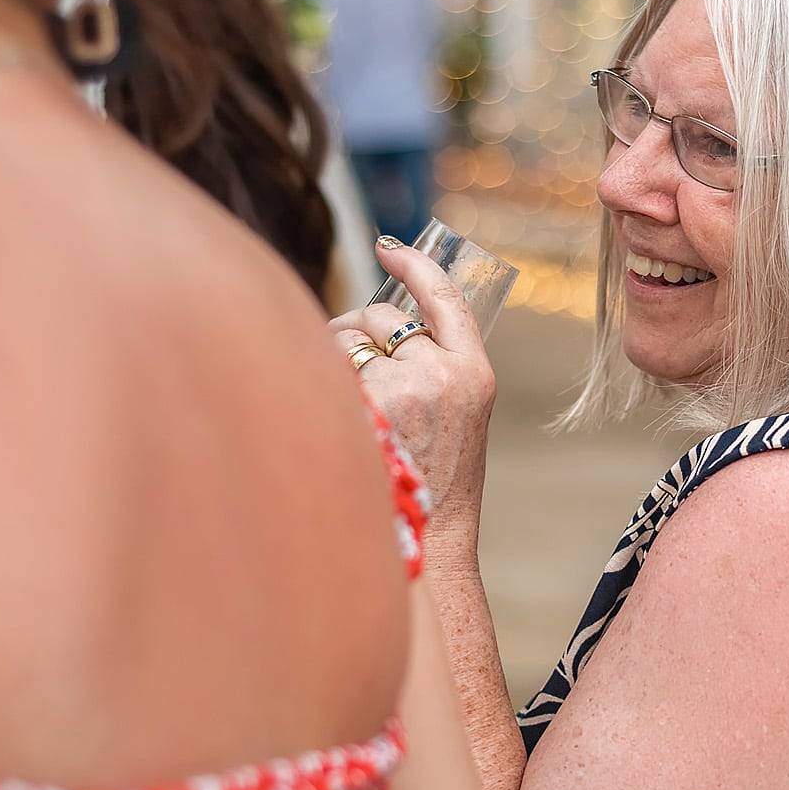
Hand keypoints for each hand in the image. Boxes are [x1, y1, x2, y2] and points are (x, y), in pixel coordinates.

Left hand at [332, 239, 496, 555]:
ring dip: (333, 356)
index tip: (390, 247)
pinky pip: (321, 368)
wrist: (428, 542)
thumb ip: (431, 367)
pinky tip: (325, 413)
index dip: (415, 266)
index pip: (445, 298)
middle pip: (379, 317)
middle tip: (359, 376)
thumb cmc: (436, 483)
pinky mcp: (359, 406)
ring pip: (344, 338)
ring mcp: (398, 390)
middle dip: (359, 334)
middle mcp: (440, 374)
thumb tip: (372, 321)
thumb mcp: (457, 417)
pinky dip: (315, 381)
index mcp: (473, 374)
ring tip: (346, 402)